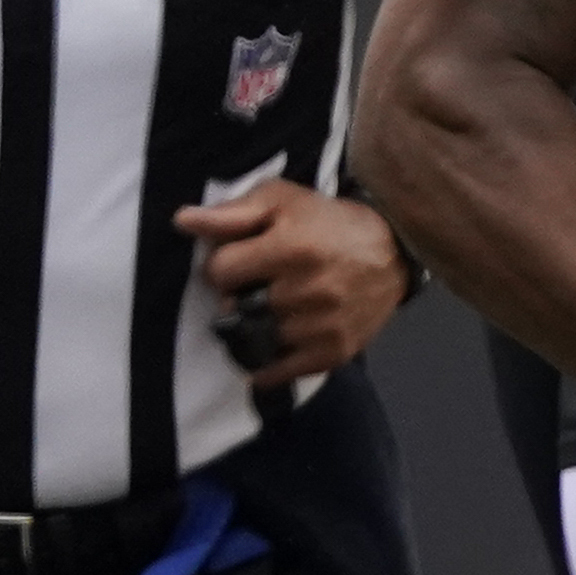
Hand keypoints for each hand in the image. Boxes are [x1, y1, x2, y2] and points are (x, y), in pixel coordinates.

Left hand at [173, 180, 411, 388]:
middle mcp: (307, 290)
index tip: (240, 261)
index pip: (221, 271)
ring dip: (253, 327)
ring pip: (254, 339)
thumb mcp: (282, 201)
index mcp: (292, 247)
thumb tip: (183, 221)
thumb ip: (231, 213)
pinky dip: (265, 364)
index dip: (223, 265)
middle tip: (257, 285)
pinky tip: (270, 344)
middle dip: (238, 296)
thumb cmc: (328, 222)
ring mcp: (321, 326)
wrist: (392, 251)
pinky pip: (277, 373)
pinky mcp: (333, 353)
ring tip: (269, 309)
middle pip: (235, 307)